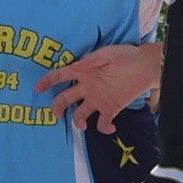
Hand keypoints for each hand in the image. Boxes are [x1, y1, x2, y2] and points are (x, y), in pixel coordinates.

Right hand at [43, 37, 158, 133]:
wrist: (145, 67)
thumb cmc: (125, 56)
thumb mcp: (108, 53)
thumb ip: (91, 60)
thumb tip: (74, 66)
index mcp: (83, 72)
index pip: (61, 76)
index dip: (48, 82)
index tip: (37, 89)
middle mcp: (86, 87)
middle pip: (65, 99)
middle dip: (57, 106)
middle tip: (56, 114)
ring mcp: (97, 100)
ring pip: (80, 114)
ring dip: (78, 122)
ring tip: (83, 125)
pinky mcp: (110, 109)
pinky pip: (102, 123)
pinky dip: (105, 129)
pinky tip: (111, 127)